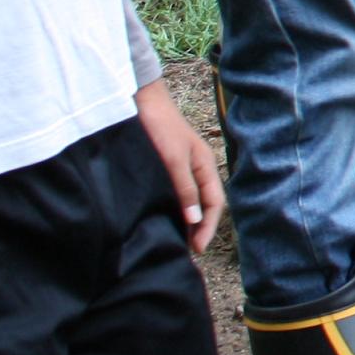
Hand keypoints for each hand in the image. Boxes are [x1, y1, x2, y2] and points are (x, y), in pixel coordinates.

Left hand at [133, 80, 225, 254]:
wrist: (138, 102)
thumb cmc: (159, 127)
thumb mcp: (173, 160)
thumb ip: (185, 189)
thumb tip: (194, 219)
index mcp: (205, 165)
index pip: (215, 202)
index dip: (208, 226)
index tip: (197, 248)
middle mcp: (195, 168)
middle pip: (204, 204)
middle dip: (199, 228)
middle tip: (187, 252)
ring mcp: (179, 167)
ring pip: (188, 200)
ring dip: (185, 220)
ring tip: (175, 241)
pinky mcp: (163, 167)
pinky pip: (173, 193)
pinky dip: (171, 209)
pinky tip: (161, 218)